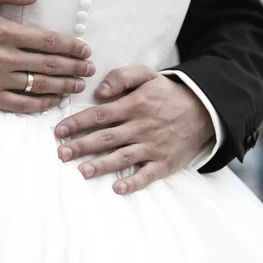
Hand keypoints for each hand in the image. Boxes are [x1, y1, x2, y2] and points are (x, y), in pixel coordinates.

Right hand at [0, 0, 94, 112]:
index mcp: (3, 32)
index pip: (47, 41)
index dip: (71, 46)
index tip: (85, 50)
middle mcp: (3, 57)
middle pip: (49, 64)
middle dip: (74, 67)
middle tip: (90, 69)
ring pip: (40, 85)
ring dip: (64, 85)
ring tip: (79, 85)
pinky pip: (22, 104)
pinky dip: (41, 103)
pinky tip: (54, 100)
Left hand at [54, 65, 214, 193]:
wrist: (203, 110)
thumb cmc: (167, 93)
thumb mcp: (147, 74)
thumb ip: (122, 76)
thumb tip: (101, 92)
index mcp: (135, 105)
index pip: (99, 114)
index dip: (77, 122)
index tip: (59, 130)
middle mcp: (141, 127)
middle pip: (106, 138)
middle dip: (81, 146)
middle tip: (61, 153)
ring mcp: (153, 146)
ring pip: (123, 157)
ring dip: (101, 165)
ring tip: (81, 171)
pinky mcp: (165, 163)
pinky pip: (148, 175)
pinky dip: (133, 183)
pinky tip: (118, 188)